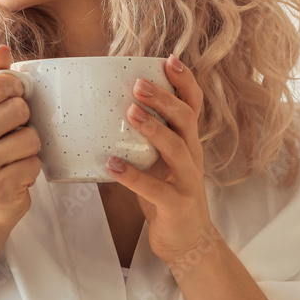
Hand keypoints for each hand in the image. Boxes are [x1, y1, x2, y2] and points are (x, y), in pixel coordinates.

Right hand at [0, 45, 41, 232]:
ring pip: (30, 138)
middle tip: (10, 133)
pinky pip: (34, 165)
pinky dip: (31, 169)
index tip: (12, 100)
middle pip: (18, 109)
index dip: (15, 89)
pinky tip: (14, 174)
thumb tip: (2, 49)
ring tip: (12, 155)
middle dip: (23, 120)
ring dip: (29, 146)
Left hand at [105, 54, 218, 268]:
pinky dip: (132, 176)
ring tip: (130, 113)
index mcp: (189, 141)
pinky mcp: (176, 204)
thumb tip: (106, 106)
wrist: (187, 240)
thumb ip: (146, 136)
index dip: (185, 82)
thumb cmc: (167, 192)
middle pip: (186, 120)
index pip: (193, 105)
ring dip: (153, 129)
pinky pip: (156, 188)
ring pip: (177, 148)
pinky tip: (111, 165)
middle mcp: (193, 155)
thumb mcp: (161, 159)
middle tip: (139, 84)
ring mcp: (188, 180)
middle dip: (164, 99)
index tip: (169, 59)